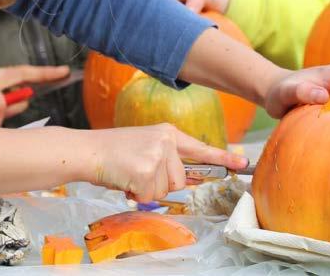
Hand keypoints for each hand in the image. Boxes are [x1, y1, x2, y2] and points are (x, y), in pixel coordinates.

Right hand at [85, 124, 247, 202]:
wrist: (87, 150)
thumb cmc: (113, 153)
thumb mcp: (146, 148)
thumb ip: (168, 160)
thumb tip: (191, 180)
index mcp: (168, 133)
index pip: (200, 149)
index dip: (223, 159)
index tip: (242, 164)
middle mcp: (166, 141)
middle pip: (181, 180)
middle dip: (160, 184)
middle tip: (138, 172)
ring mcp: (157, 154)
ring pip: (165, 190)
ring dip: (146, 190)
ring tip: (129, 173)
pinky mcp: (146, 170)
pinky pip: (149, 196)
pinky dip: (135, 194)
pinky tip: (124, 178)